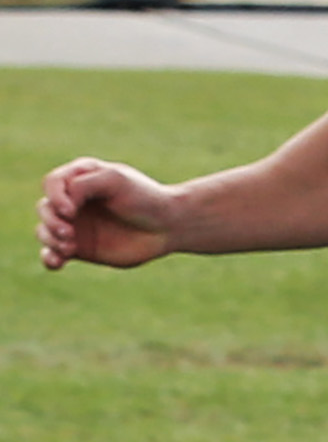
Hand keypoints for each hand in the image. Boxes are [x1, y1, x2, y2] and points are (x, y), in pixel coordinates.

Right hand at [38, 157, 181, 270]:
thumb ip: (83, 185)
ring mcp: (75, 225)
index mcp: (79, 178)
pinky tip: (57, 263)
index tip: (71, 212)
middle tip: (69, 234)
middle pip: (45, 208)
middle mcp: (73, 201)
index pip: (52, 184)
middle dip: (52, 221)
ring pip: (44, 231)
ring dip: (50, 240)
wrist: (169, 226)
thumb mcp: (114, 180)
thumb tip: (60, 205)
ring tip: (70, 248)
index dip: (55, 197)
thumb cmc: (145, 197)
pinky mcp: (81, 248)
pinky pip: (53, 254)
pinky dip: (49, 258)